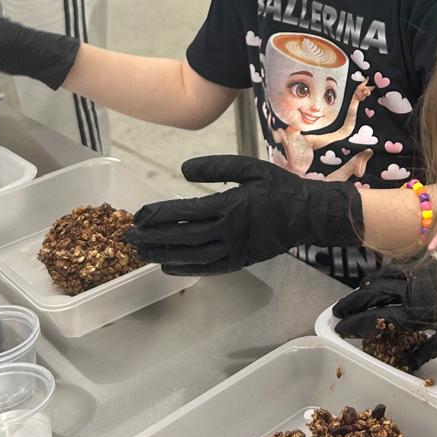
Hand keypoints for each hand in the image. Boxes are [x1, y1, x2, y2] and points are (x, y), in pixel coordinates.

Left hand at [125, 155, 361, 274]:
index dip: (157, 215)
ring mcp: (235, 250)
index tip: (138, 215)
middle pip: (182, 238)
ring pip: (192, 256)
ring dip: (164, 255)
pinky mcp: (241, 261)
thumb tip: (182, 171)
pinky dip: (187, 269)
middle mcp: (229, 231)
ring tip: (142, 254)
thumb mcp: (248, 167)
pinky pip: (209, 268)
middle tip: (128, 239)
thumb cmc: (279, 187)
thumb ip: (215, 167)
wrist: (308, 214)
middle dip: (152, 238)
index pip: (184, 213)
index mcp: (229, 205)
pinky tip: (169, 266)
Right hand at [330, 262, 436, 369]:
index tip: (339, 329)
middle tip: (337, 312)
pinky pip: (399, 267)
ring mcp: (419, 273)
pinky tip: (383, 279)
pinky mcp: (428, 264)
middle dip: (352, 303)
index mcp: (414, 311)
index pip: (375, 318)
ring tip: (356, 295)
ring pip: (383, 277)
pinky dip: (385, 274)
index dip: (355, 324)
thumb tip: (407, 364)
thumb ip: (426, 350)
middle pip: (372, 294)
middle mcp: (411, 289)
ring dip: (366, 287)